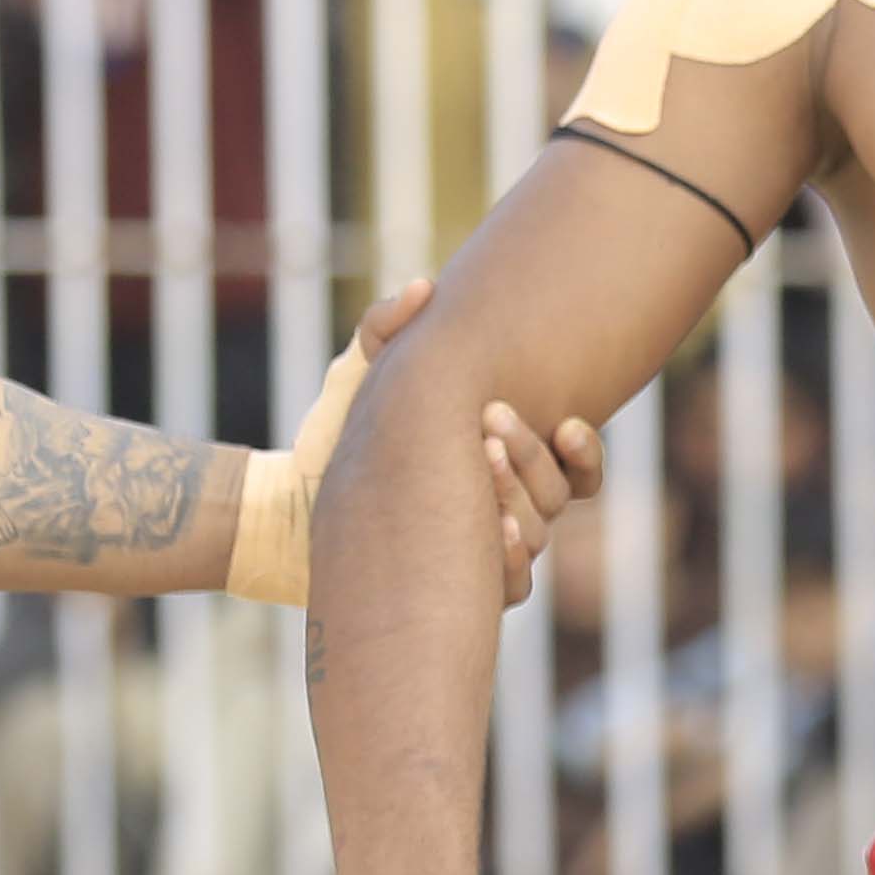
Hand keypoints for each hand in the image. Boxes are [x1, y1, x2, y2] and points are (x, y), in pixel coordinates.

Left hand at [295, 278, 602, 604]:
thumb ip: (387, 327)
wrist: (290, 504)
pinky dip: (510, 561)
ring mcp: (483, 549)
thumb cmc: (335, 436)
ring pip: (538, 536)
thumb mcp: (359, 375)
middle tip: (491, 422)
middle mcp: (503, 506)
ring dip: (519, 500)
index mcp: (501, 461)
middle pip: (556, 494)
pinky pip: (510, 588)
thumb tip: (423, 286)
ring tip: (482, 464)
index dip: (583, 450)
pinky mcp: (460, 586)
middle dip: (532, 456)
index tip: (569, 423)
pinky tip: (492, 534)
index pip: (573, 466)